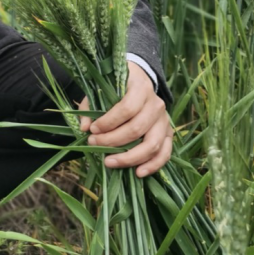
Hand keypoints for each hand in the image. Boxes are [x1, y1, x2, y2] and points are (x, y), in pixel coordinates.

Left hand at [77, 62, 172, 176]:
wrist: (139, 82)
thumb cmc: (116, 87)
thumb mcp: (100, 89)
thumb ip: (89, 107)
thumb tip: (84, 128)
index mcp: (140, 87)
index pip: (126, 108)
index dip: (108, 122)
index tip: (92, 130)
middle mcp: (156, 104)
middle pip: (137, 128)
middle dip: (113, 141)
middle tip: (94, 144)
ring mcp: (165, 120)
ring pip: (152, 144)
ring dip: (130, 157)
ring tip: (109, 162)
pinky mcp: (169, 133)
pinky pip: (165, 153)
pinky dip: (153, 165)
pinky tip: (138, 173)